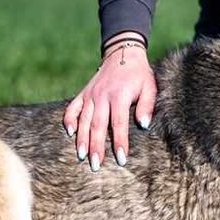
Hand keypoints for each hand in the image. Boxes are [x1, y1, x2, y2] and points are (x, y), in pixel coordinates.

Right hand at [63, 33, 155, 170]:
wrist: (123, 54)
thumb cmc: (140, 75)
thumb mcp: (150, 87)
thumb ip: (147, 106)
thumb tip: (143, 125)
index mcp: (120, 96)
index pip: (119, 124)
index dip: (120, 142)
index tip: (121, 160)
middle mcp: (102, 96)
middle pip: (97, 125)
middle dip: (96, 147)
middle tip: (95, 166)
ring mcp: (90, 95)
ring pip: (83, 120)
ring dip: (81, 139)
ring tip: (81, 156)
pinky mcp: (83, 93)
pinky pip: (72, 107)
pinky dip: (69, 120)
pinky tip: (69, 133)